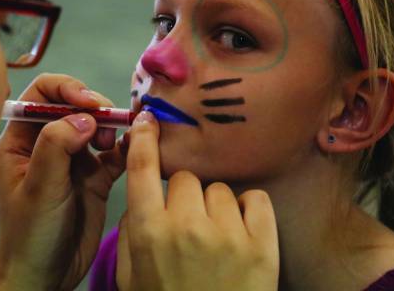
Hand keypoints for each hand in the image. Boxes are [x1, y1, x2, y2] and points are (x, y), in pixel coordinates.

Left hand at [0, 74, 125, 290]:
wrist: (46, 275)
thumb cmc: (29, 234)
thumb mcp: (39, 188)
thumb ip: (57, 146)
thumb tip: (84, 116)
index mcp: (21, 141)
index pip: (42, 94)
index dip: (66, 89)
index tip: (89, 102)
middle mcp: (47, 144)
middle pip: (74, 105)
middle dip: (93, 108)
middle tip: (106, 126)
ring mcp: (73, 160)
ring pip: (96, 125)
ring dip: (110, 127)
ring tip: (111, 145)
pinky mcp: (95, 177)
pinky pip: (114, 152)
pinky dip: (126, 147)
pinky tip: (132, 149)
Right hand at [117, 111, 279, 290]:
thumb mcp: (131, 277)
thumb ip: (130, 233)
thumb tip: (143, 200)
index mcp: (149, 232)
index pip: (142, 168)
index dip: (144, 139)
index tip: (148, 119)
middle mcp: (187, 225)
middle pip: (186, 178)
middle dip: (184, 196)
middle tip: (188, 225)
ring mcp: (228, 233)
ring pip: (220, 189)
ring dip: (216, 208)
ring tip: (216, 240)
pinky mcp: (263, 244)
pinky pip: (256, 199)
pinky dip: (250, 212)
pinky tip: (242, 234)